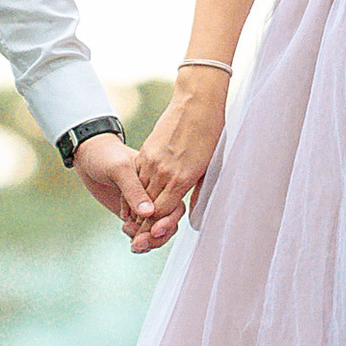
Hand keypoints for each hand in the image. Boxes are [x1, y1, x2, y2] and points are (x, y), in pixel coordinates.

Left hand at [74, 133, 179, 253]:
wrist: (87, 156)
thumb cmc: (104, 154)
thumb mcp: (119, 169)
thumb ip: (134, 190)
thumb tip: (149, 212)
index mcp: (159, 178)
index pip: (173, 204)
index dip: (168, 221)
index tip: (154, 231)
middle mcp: (154, 193)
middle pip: (168, 221)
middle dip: (158, 236)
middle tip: (139, 242)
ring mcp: (143, 204)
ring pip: (157, 229)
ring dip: (148, 241)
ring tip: (133, 243)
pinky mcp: (133, 212)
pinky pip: (143, 231)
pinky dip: (139, 238)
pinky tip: (129, 237)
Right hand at [135, 81, 224, 231]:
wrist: (197, 102)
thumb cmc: (210, 134)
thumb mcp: (211, 168)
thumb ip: (200, 194)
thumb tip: (195, 215)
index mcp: (181, 179)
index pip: (160, 214)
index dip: (154, 230)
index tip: (149, 242)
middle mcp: (163, 172)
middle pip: (147, 208)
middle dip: (142, 227)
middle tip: (138, 242)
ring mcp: (152, 160)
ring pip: (139, 193)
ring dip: (136, 210)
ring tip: (134, 226)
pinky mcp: (146, 151)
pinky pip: (136, 177)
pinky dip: (135, 191)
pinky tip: (135, 200)